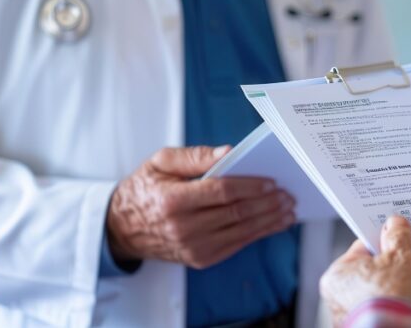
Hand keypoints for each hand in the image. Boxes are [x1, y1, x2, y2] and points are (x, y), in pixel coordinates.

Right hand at [106, 146, 295, 268]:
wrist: (123, 229)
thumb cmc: (145, 189)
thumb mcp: (159, 162)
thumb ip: (194, 156)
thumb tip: (228, 152)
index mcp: (173, 200)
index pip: (221, 192)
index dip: (250, 186)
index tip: (272, 181)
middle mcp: (183, 227)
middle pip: (236, 213)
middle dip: (266, 204)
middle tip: (288, 194)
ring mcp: (193, 247)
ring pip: (241, 232)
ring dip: (269, 221)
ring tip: (287, 209)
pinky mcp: (200, 259)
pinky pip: (236, 245)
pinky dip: (258, 234)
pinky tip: (273, 224)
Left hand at [320, 216, 410, 326]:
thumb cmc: (390, 296)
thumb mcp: (400, 256)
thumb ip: (398, 238)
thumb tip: (395, 224)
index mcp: (341, 276)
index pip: (365, 250)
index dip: (390, 240)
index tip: (407, 235)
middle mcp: (348, 299)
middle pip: (388, 274)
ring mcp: (366, 318)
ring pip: (401, 296)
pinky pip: (406, 317)